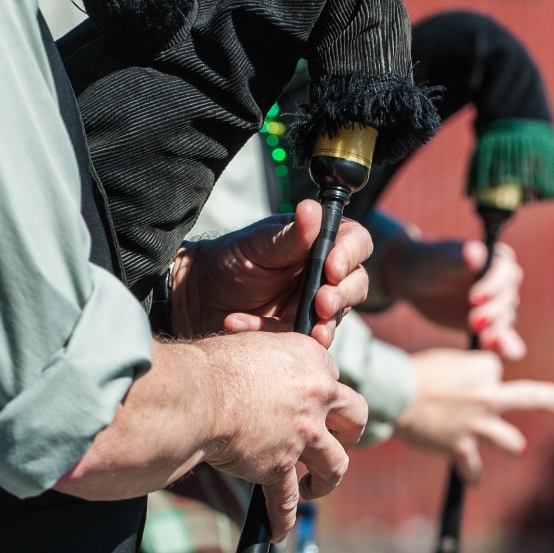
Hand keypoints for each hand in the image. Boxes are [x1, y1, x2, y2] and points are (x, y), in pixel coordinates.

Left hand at [171, 200, 371, 348]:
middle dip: (343, 295)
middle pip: (356, 283)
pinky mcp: (298, 332)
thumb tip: (313, 209)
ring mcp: (313, 306)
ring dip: (325, 325)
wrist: (198, 297)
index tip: (332, 267)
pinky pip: (304, 342)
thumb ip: (289, 236)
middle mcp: (323, 273)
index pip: (355, 242)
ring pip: (337, 317)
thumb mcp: (257, 245)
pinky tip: (252, 328)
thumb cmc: (229, 260)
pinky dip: (284, 339)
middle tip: (322, 303)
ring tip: (309, 331)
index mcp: (318, 242)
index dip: (350, 255)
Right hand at [199, 333, 367, 535]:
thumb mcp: (253, 344)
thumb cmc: (212, 366)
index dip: (321, 391)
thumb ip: (272, 360)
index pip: (331, 376)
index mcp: (310, 360)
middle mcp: (316, 397)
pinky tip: (279, 532)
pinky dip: (282, 519)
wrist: (196, 395)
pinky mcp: (279, 466)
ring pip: (336, 464)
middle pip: (355, 417)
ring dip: (328, 480)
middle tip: (337, 440)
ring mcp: (302, 435)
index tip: (309, 401)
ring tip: (313, 488)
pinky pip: (285, 500)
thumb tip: (266, 374)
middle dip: (349, 432)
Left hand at [381, 233, 527, 359]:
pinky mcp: (490, 325)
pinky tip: (500, 352)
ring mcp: (497, 304)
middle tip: (473, 322)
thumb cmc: (431, 263)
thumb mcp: (444, 259)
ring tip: (484, 340)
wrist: (418, 282)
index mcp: (498, 260)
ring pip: (504, 319)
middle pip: (506, 300)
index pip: (505, 274)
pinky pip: (502, 337)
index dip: (492, 287)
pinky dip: (503, 346)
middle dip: (492, 312)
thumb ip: (461, 258)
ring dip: (496, 330)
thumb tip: (474, 252)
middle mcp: (503, 282)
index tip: (473, 298)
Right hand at [392, 348, 553, 480]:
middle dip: (549, 399)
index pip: (494, 371)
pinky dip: (471, 474)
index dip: (478, 375)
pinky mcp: (462, 447)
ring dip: (509, 442)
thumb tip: (471, 381)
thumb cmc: (415, 374)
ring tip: (516, 445)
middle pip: (527, 396)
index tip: (463, 378)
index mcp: (484, 370)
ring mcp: (478, 425)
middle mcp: (488, 397)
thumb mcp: (445, 361)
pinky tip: (473, 479)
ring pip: (510, 441)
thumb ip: (464, 371)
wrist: (397, 395)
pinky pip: (472, 468)